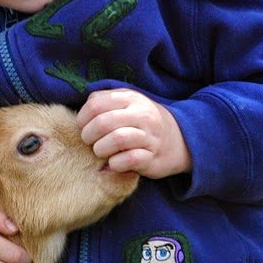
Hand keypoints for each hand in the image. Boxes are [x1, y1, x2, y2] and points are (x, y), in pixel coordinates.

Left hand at [77, 88, 191, 179]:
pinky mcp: (153, 157)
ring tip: (101, 151)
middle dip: (88, 135)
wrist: (180, 139)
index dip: (83, 118)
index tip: (83, 126)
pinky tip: (114, 163)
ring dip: (101, 149)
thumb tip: (82, 110)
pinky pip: (129, 160)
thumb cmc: (143, 122)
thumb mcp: (128, 103)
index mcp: (131, 98)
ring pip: (117, 139)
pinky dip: (115, 163)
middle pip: (103, 122)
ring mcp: (149, 136)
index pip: (96, 104)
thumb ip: (105, 100)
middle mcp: (142, 115)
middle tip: (89, 141)